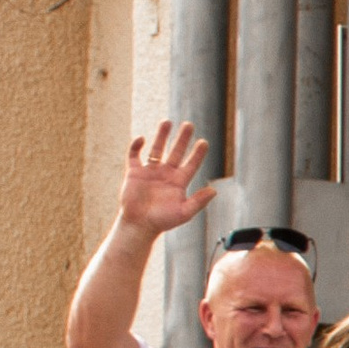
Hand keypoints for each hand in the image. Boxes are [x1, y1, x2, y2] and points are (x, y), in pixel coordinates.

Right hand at [115, 122, 213, 243]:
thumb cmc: (162, 221)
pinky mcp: (134, 172)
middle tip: (189, 125)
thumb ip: (198, 202)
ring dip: (162, 136)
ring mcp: (150, 172)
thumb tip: (214, 191)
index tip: (203, 142)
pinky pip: (134, 155)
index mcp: (178, 182)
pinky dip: (136, 146)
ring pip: (157, 149)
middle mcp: (166, 174)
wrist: (139, 225)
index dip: (197, 153)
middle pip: (176, 152)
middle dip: (182, 139)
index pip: (191, 164)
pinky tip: (141, 139)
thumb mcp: (184, 213)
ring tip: (168, 122)